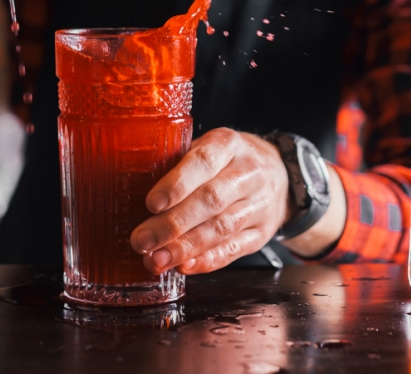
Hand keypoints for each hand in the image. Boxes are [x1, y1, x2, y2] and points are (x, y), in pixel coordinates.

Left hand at [129, 129, 291, 274]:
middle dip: (172, 224)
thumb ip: (178, 163)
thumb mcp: (208, 147)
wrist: (281, 175)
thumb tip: (129, 186)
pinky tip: (184, 266)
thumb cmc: (228, 161)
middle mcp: (248, 173)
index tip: (151, 203)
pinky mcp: (262, 233)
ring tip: (156, 260)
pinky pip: (234, 250)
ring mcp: (259, 205)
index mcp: (228, 144)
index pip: (203, 162)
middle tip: (142, 240)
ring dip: (186, 248)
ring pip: (221, 229)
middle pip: (210, 201)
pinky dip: (208, 261)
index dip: (177, 184)